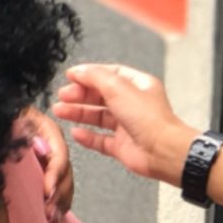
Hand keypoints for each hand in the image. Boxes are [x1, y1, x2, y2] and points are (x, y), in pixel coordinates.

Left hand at [16, 108, 73, 222]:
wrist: (4, 119)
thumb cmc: (6, 117)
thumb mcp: (9, 118)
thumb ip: (14, 130)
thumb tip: (13, 140)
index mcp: (49, 130)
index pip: (58, 155)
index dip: (54, 175)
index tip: (47, 192)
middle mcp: (55, 145)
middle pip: (64, 172)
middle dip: (58, 194)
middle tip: (49, 213)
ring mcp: (53, 158)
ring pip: (65, 182)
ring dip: (60, 202)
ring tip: (53, 219)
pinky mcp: (48, 170)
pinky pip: (60, 187)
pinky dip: (60, 202)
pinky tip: (56, 217)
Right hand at [53, 64, 198, 186]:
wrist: (162, 151)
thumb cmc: (150, 119)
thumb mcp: (118, 87)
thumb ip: (95, 76)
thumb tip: (78, 71)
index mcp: (138, 86)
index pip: (109, 74)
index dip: (89, 74)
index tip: (71, 76)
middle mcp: (133, 104)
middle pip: (100, 95)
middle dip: (80, 94)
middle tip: (63, 95)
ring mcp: (127, 126)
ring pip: (98, 117)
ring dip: (78, 113)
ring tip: (60, 110)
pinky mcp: (122, 146)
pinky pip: (100, 140)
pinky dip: (87, 136)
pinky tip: (76, 132)